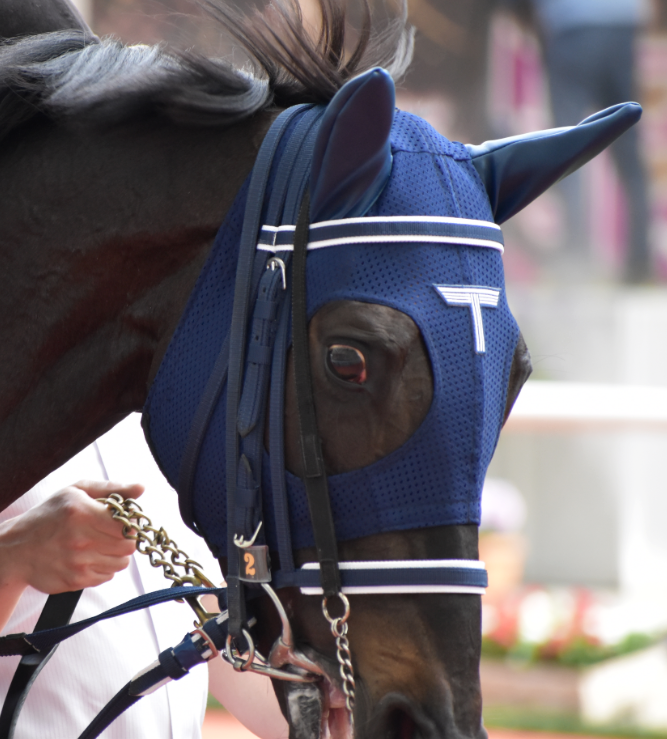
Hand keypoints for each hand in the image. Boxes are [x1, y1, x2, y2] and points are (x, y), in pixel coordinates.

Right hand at [0, 480, 143, 595]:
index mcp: (81, 513)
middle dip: (126, 539)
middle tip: (115, 533)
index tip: (125, 521)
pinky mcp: (75, 581)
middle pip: (128, 546)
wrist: (16, 549)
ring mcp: (77, 563)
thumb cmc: (49, 515)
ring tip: (101, 544)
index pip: (127, 525)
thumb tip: (142, 489)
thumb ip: (112, 488)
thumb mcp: (76, 491)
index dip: (131, 524)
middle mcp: (80, 540)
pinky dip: (104, 567)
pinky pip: (107, 576)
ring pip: (121, 563)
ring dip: (117, 554)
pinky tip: (90, 556)